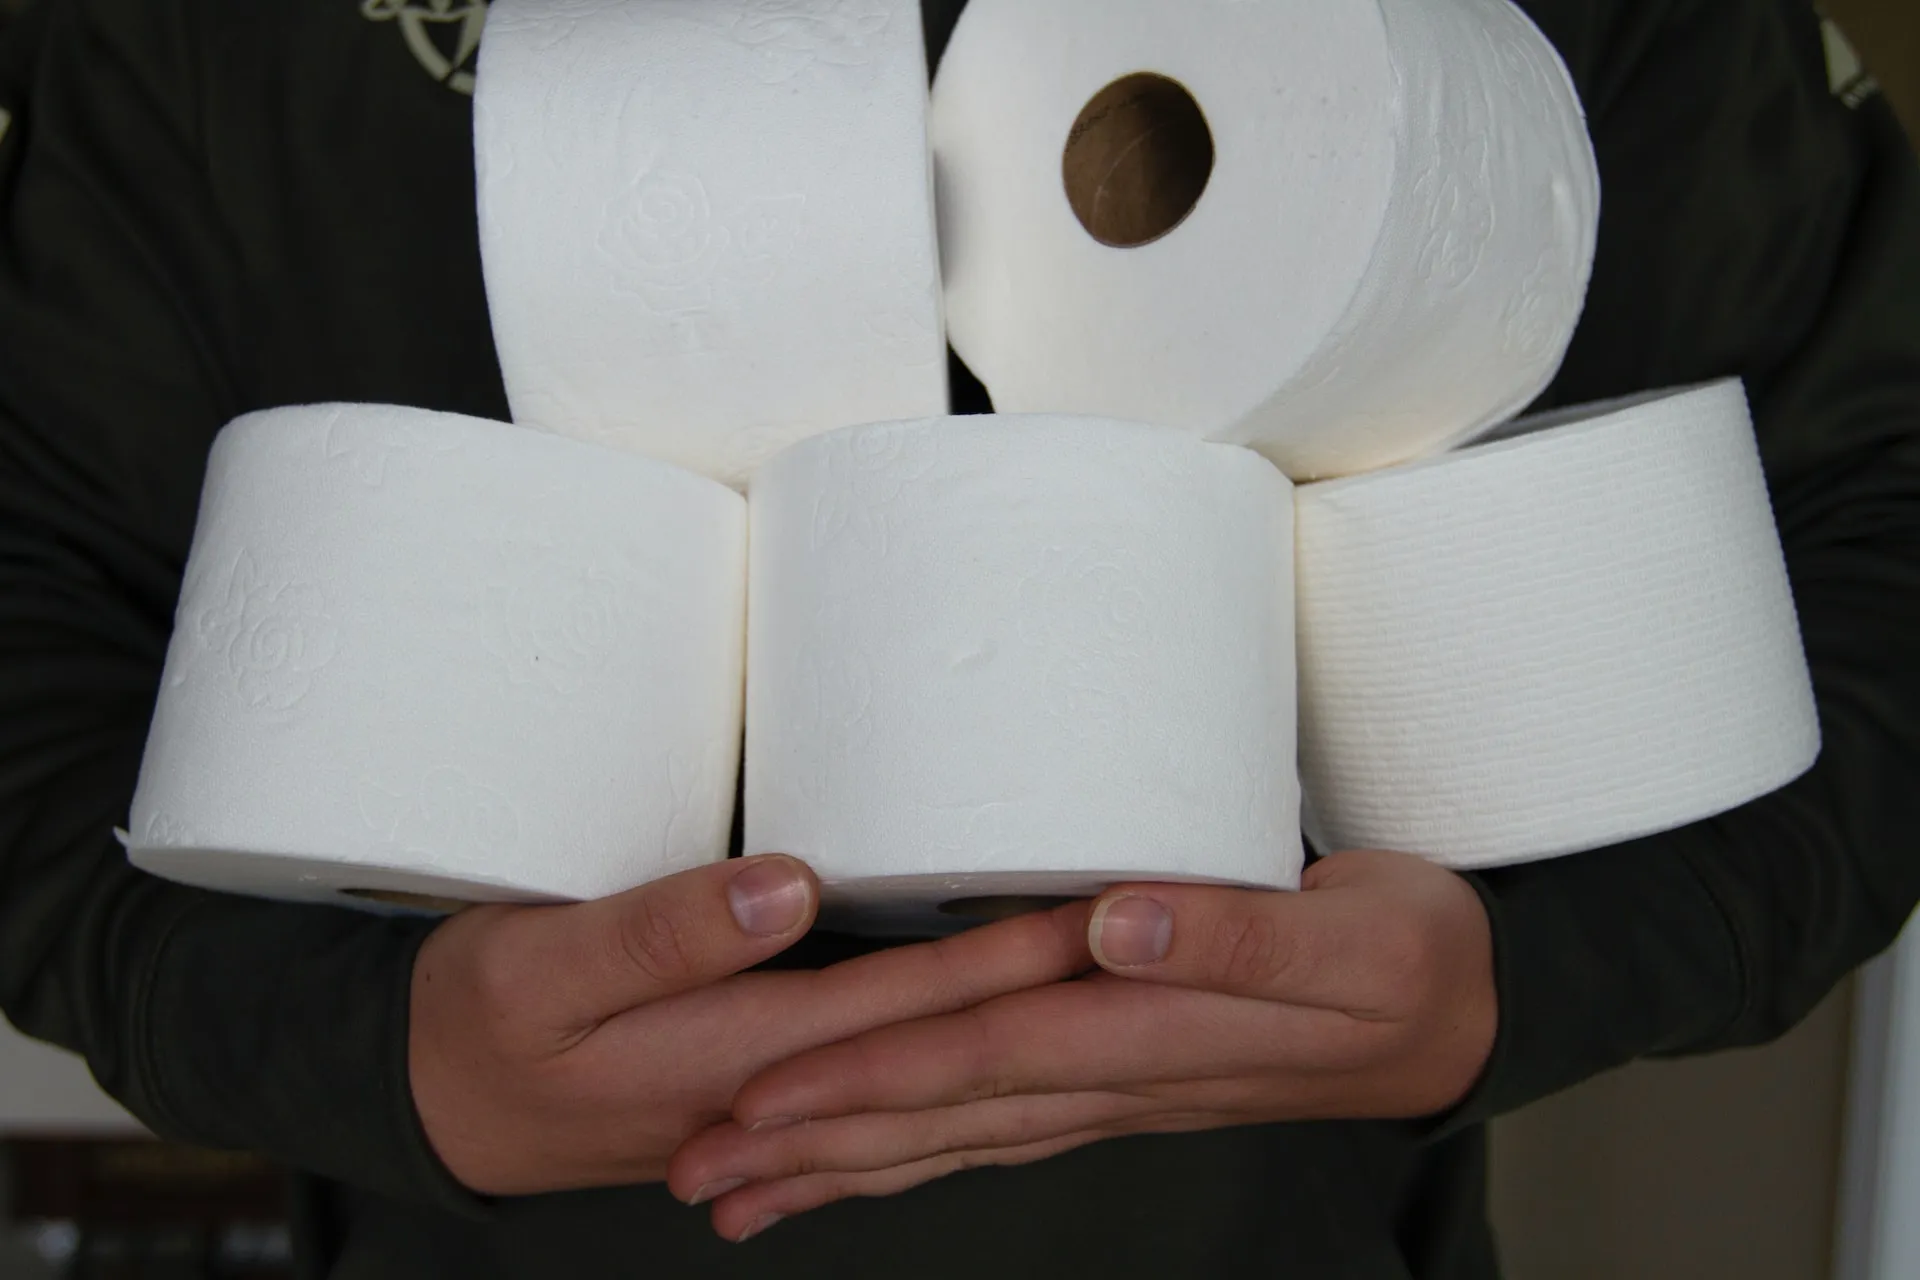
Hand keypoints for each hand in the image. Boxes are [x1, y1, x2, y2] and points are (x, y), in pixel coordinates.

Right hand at [409, 855, 1094, 1196]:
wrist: (430, 1101)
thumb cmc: (475, 1023)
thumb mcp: (540, 969)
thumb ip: (665, 934)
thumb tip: (793, 887)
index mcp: (741, 1051)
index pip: (914, 1001)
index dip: (1016, 952)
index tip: (1112, 906)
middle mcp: (781, 1087)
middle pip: (945, 1038)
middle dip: (1051, 992)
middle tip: (1152, 934)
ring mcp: (777, 1101)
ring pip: (924, 1072)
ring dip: (1015, 1034)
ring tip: (1104, 986)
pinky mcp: (761, 1092)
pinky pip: (880, 1088)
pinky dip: (947, 1072)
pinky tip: (993, 1057)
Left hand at [669, 849, 1495, 1240]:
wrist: (1458, 1015)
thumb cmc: (1412, 959)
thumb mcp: (1364, 937)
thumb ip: (1245, 934)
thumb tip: (1117, 922)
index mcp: (1154, 1026)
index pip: (984, 1053)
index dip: (870, 1077)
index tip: (761, 1098)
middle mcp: (1113, 1073)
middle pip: (940, 1115)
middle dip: (814, 1144)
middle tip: (695, 1175)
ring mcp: (1111, 1089)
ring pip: (954, 1138)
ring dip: (843, 1166)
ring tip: (740, 1195)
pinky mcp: (1119, 1079)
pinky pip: (995, 1129)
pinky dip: (913, 1150)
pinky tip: (859, 1165)